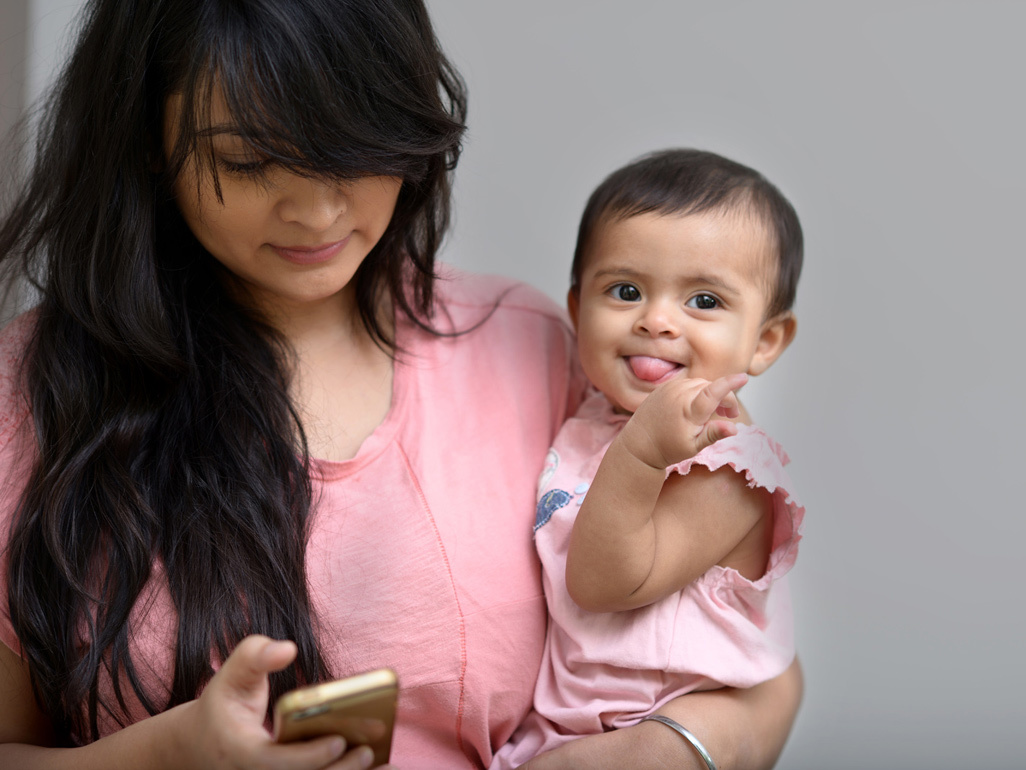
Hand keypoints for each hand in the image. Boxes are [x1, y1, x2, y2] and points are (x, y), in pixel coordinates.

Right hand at [173, 635, 388, 769]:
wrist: (201, 744)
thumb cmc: (225, 704)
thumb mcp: (232, 674)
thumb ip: (255, 655)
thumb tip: (286, 649)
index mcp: (239, 753)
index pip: (272, 764)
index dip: (307, 757)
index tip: (338, 740)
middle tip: (368, 752)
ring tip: (382, 763)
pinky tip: (377, 768)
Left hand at [620, 372, 747, 469]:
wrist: (640, 443)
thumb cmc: (668, 448)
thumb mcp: (694, 446)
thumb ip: (714, 434)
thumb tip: (735, 429)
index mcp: (688, 411)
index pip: (713, 392)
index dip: (730, 384)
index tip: (744, 377)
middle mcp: (679, 395)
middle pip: (711, 388)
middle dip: (726, 398)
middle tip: (731, 415)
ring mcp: (670, 388)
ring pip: (701, 384)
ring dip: (712, 393)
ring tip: (715, 412)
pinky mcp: (665, 386)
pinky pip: (688, 383)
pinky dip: (698, 390)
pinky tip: (698, 406)